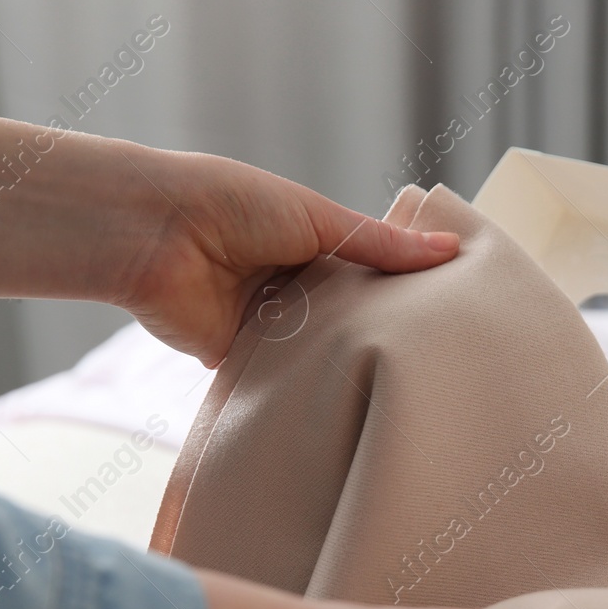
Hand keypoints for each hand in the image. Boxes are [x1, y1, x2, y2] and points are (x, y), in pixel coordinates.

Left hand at [0, 114, 458, 365]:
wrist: (156, 235)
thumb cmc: (230, 203)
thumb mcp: (319, 219)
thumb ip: (381, 246)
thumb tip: (450, 249)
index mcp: (311, 244)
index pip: (370, 276)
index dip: (404, 295)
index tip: (451, 318)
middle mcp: (291, 286)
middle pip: (347, 320)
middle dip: (378, 336)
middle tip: (434, 363)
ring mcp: (266, 325)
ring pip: (317, 353)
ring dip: (341, 364)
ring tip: (400, 388)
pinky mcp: (239, 360)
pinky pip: (280, 381)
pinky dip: (301, 389)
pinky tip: (341, 405)